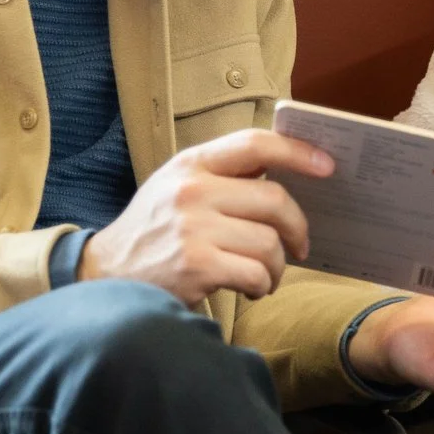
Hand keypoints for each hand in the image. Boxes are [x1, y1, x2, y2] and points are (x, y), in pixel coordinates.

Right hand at [82, 130, 331, 304]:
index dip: (298, 152)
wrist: (106, 275)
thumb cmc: (155, 231)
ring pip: (269, 243)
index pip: (255, 144)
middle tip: (300, 246)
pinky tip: (251, 289)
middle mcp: (192, 190)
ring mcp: (193, 227)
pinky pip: (255, 273)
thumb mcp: (178, 187)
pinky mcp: (196, 265)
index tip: (327, 167)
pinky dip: (262, 286)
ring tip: (265, 275)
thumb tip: (288, 174)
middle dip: (297, 228)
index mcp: (192, 163)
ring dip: (277, 266)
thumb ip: (223, 175)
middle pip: (275, 200)